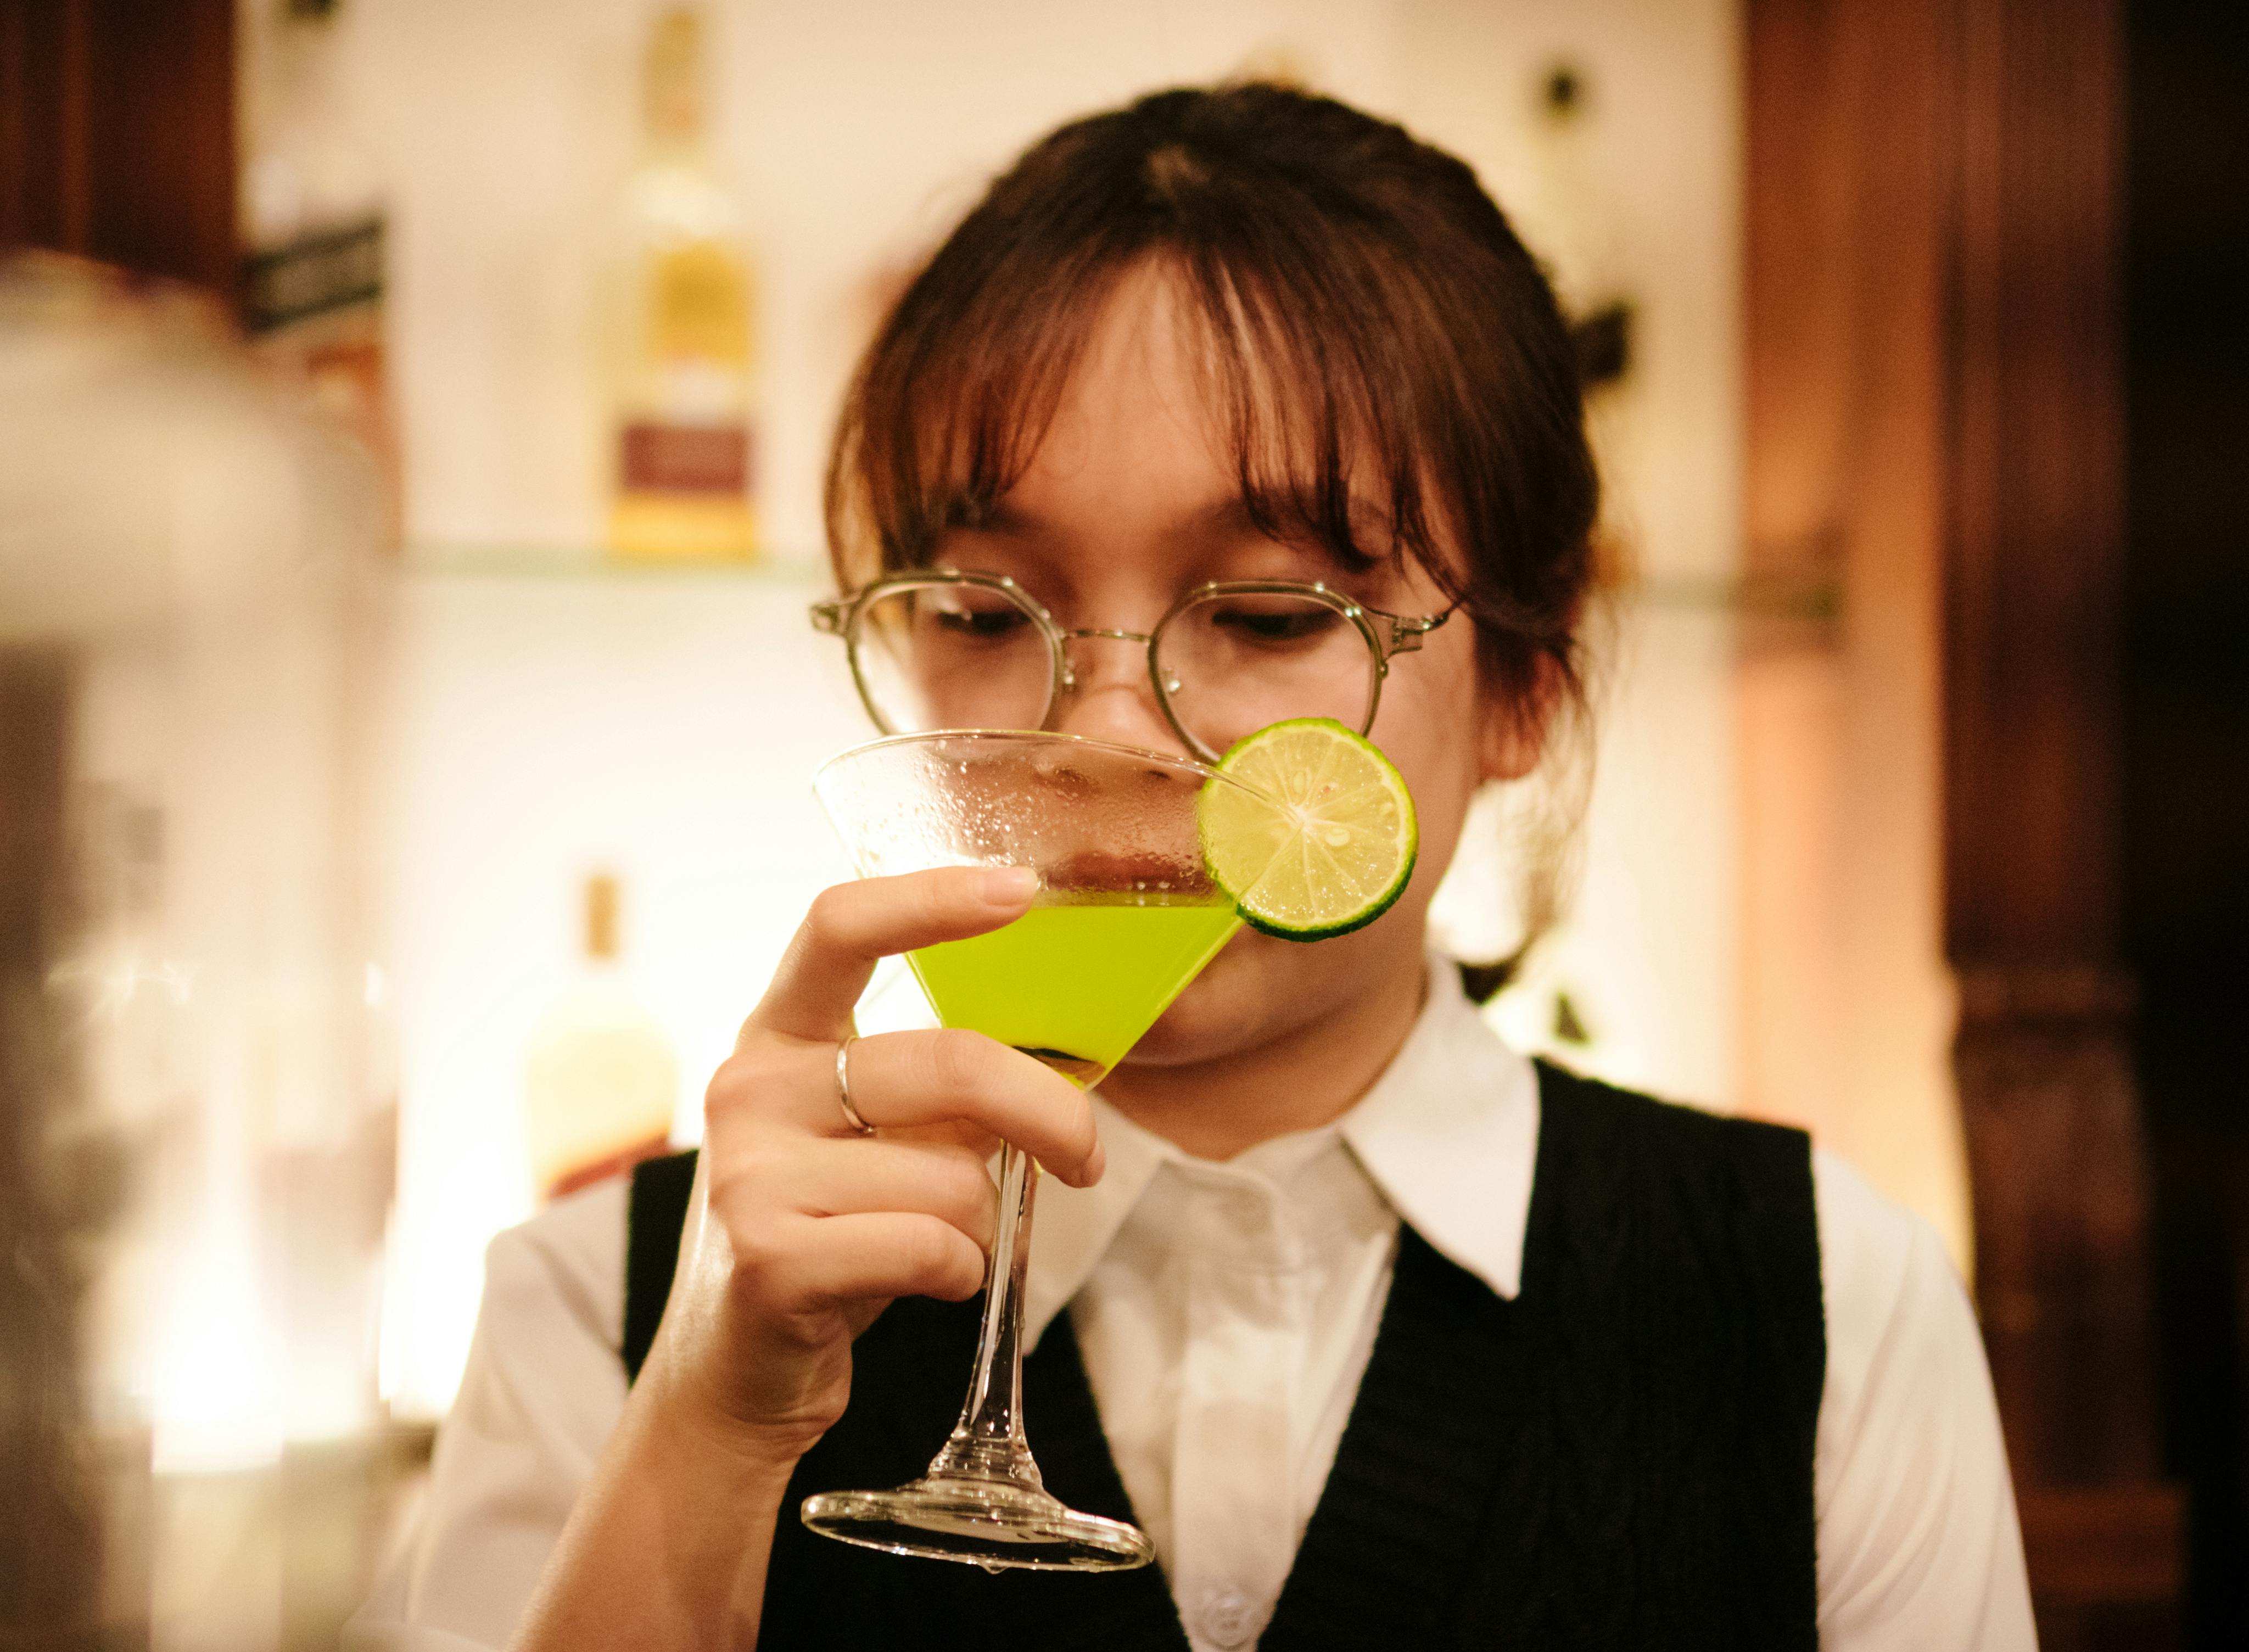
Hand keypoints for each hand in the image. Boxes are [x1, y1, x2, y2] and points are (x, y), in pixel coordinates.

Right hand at [638, 864, 1105, 1466]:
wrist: (733, 1371)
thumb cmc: (830, 1233)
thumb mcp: (868, 1136)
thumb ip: (934, 1088)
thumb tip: (1052, 1067)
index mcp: (777, 1034)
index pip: (841, 926)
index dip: (933, 897)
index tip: (1021, 889)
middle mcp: (750, 1087)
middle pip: (949, 1061)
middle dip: (1048, 1113)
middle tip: (1085, 1156)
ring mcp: (749, 1174)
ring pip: (954, 1175)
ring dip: (985, 1223)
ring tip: (943, 1243)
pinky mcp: (771, 1261)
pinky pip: (931, 1247)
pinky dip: (961, 1273)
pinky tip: (925, 1283)